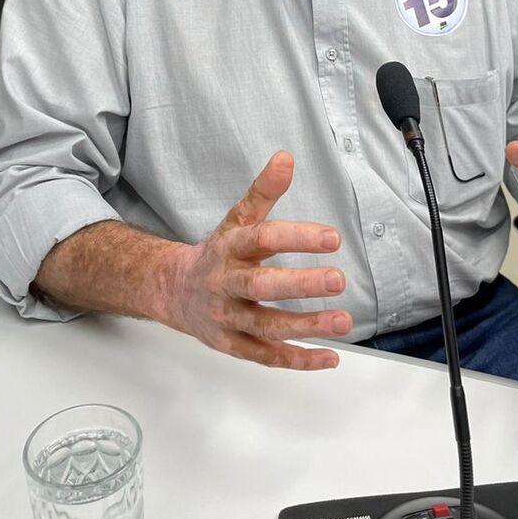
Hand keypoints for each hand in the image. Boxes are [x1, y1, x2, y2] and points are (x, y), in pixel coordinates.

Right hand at [163, 151, 351, 369]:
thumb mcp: (237, 218)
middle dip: (300, 285)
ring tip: (344, 320)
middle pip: (261, 286)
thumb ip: (263, 191)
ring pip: (265, 326)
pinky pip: (266, 356)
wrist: (173, 291)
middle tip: (337, 279)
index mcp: (229, 247)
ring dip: (306, 327)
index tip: (333, 237)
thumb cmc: (217, 253)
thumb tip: (286, 158)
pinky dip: (298, 360)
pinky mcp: (232, 345)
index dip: (297, 238)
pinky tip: (329, 357)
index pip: (262, 239)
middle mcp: (226, 284)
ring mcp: (227, 318)